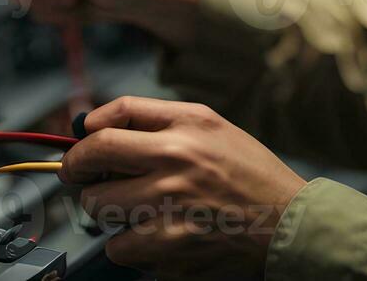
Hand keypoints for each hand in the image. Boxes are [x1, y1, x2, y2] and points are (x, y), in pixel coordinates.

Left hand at [61, 97, 306, 279]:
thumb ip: (158, 121)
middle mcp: (176, 161)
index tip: (82, 145)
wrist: (288, 225)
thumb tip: (96, 127)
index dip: (86, 132)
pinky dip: (128, 246)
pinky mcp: (168, 249)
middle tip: (84, 179)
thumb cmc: (250, 175)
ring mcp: (170, 207)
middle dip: (78, 171)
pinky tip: (155, 236)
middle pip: (93, 160)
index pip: (114, 117)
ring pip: (99, 209)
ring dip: (108, 212)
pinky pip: (119, 249)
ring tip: (136, 210)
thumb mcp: (213, 127)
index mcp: (188, 126)